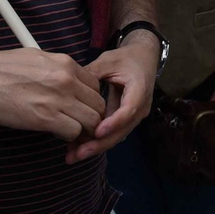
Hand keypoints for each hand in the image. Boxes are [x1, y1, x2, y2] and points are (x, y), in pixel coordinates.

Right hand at [0, 48, 106, 143]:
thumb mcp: (34, 59)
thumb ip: (55, 70)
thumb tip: (65, 81)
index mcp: (64, 63)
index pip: (95, 85)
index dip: (90, 101)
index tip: (80, 109)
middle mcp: (66, 78)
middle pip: (98, 104)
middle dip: (92, 117)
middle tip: (79, 125)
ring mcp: (58, 98)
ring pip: (92, 120)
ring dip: (83, 129)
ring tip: (69, 132)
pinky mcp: (46, 117)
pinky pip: (74, 132)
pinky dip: (68, 136)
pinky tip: (56, 133)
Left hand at [72, 33, 158, 162]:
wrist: (143, 58)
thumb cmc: (126, 58)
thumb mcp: (108, 61)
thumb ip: (92, 74)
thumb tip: (71, 87)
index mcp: (139, 90)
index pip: (128, 111)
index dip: (113, 123)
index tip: (96, 132)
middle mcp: (140, 108)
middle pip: (121, 131)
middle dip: (98, 144)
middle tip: (76, 155)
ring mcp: (134, 116)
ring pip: (116, 136)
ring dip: (95, 146)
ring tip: (73, 155)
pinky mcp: (125, 119)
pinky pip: (112, 132)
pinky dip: (96, 140)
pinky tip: (78, 146)